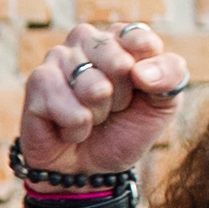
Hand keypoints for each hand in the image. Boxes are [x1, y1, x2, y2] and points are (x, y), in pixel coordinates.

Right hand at [14, 19, 189, 180]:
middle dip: (121, 97)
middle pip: (120, 63)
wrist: (88, 170)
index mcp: (119, 38)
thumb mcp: (163, 104)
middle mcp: (87, 39)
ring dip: (98, 114)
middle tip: (111, 108)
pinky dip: (76, 129)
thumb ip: (171, 75)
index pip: (142, 41)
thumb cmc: (124, 130)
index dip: (146, 77)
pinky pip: (70, 108)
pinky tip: (68, 128)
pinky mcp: (37, 82)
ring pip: (94, 87)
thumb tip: (140, 72)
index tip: (138, 90)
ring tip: (89, 118)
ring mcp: (58, 57)